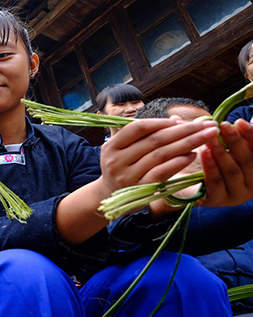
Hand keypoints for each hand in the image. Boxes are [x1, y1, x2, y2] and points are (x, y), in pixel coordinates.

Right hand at [99, 118, 218, 194]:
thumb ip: (147, 135)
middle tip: (208, 125)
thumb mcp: (125, 149)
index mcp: (112, 145)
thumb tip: (177, 119)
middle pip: (155, 140)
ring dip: (187, 144)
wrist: (109, 197)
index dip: (162, 122)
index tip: (184, 120)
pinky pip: (162, 172)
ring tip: (207, 137)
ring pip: (161, 155)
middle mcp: (116, 160)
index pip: (138, 127)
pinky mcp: (139, 189)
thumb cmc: (122, 168)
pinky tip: (193, 155)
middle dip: (184, 130)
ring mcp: (127, 176)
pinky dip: (179, 163)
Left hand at [198, 119, 252, 206]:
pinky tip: (204, 153)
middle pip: (248, 160)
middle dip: (236, 142)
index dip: (251, 136)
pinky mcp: (219, 201)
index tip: (239, 122)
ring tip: (210, 139)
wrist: (182, 187)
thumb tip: (190, 113)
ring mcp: (237, 194)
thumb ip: (212, 131)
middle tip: (222, 127)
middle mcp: (251, 183)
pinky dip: (211, 167)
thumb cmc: (203, 161)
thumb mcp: (212, 145)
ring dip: (222, 153)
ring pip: (233, 171)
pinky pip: (216, 183)